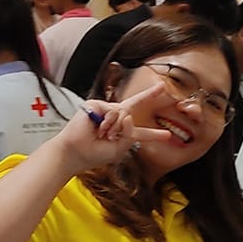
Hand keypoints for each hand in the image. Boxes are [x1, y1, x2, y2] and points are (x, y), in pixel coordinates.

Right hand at [45, 82, 174, 172]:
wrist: (74, 153)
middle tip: (163, 87)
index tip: (167, 134)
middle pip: (134, 106)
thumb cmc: (93, 154)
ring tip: (103, 135)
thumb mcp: (118, 149)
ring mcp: (104, 111)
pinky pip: (113, 111)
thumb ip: (130, 134)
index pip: (140, 132)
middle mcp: (114, 119)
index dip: (154, 133)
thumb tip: (129, 115)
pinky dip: (108, 122)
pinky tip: (98, 128)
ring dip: (115, 128)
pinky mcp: (95, 105)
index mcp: (121, 134)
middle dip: (149, 95)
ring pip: (124, 113)